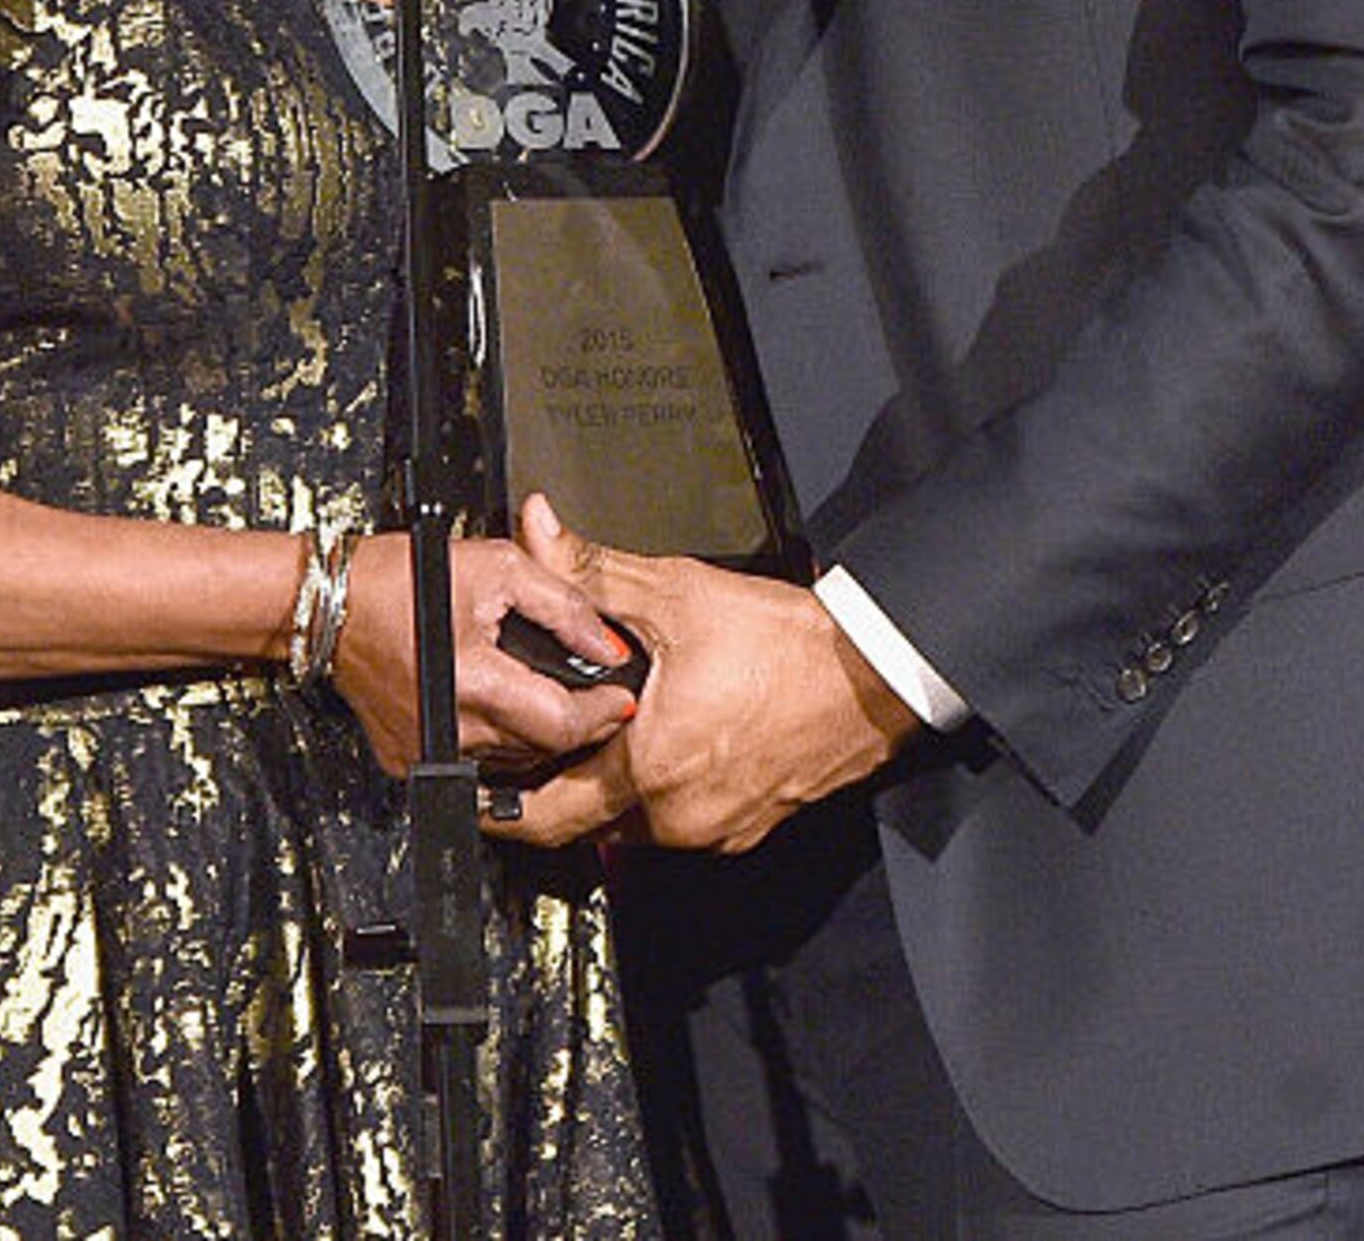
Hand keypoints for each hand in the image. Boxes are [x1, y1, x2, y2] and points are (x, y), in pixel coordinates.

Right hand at [324, 520, 637, 781]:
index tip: (620, 696)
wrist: (329, 602)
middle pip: (541, 748)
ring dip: (535, 733)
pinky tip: (498, 704)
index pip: (563, 723)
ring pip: (510, 761)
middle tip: (589, 689)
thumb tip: (607, 644)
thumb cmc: (397, 578)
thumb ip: (564, 605)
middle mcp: (448, 728)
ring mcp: (424, 750)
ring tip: (543, 692)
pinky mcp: (407, 758)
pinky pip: (473, 761)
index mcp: (473, 682)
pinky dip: (495, 739)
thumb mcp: (498, 566)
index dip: (603, 712)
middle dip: (574, 721)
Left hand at [507, 497, 918, 852]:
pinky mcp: (747, 827)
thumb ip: (592, 570)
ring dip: (611, 788)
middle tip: (536, 748)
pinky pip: (681, 822)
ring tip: (605, 733)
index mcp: (649, 769)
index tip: (488, 778)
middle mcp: (678, 816)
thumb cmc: (791, 646)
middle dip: (556, 789)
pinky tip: (669, 741)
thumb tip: (539, 534)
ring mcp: (716, 829)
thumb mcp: (675, 592)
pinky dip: (661, 791)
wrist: (875, 674)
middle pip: (585, 826)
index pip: (546, 817)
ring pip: (633, 827)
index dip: (505, 802)